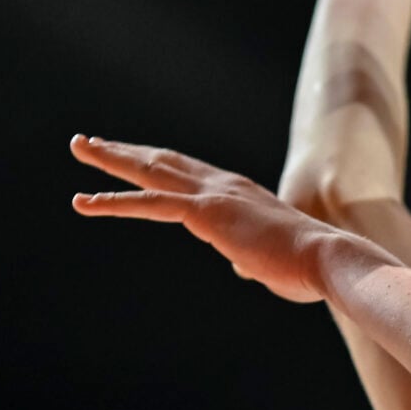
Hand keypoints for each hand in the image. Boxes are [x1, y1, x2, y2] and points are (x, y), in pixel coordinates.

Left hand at [70, 134, 341, 302]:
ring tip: (80, 146)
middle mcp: (224, 185)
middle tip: (89, 141)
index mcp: (240, 195)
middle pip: (164, 160)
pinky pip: (150, 203)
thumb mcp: (274, 262)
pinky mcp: (206, 213)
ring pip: (151, 170)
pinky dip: (114, 201)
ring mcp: (214, 195)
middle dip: (125, 150)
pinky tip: (85, 202)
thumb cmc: (311, 268)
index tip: (132, 157)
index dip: (158, 164)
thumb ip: (253, 258)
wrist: (330, 260)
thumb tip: (243, 265)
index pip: (189, 172)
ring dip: (111, 158)